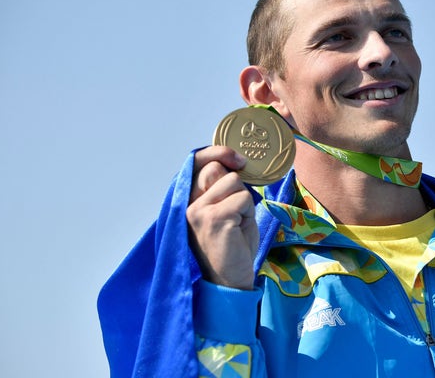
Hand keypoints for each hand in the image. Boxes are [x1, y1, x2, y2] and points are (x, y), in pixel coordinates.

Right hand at [186, 146, 258, 289]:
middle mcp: (186, 204)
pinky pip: (243, 198)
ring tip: (236, 223)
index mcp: (186, 200)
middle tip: (237, 209)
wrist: (229, 281)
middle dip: (235, 183)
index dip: (219, 153)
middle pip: (217, 168)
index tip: (237, 158)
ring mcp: (197, 211)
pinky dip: (249, 211)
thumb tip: (228, 163)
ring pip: (233, 181)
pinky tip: (240, 229)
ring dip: (244, 200)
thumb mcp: (223, 211)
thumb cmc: (231, 246)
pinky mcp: (214, 218)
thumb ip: (220, 188)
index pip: (197, 161)